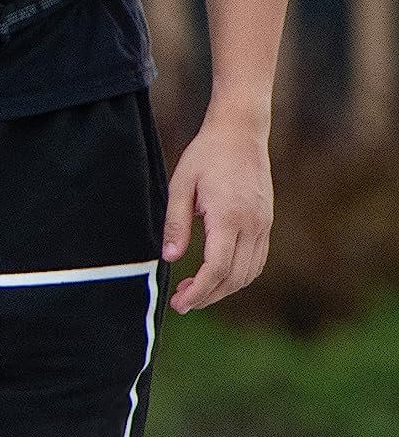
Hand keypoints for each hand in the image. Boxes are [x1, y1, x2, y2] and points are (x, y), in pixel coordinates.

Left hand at [162, 108, 272, 312]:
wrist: (240, 133)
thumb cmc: (206, 156)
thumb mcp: (180, 186)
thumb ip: (176, 223)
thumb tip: (170, 258)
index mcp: (229, 215)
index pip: (217, 267)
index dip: (198, 291)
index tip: (180, 303)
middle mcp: (252, 223)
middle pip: (235, 276)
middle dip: (208, 296)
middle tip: (181, 303)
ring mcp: (264, 223)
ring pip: (249, 272)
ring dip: (223, 289)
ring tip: (194, 292)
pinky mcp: (267, 222)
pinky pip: (258, 259)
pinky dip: (239, 276)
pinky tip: (217, 276)